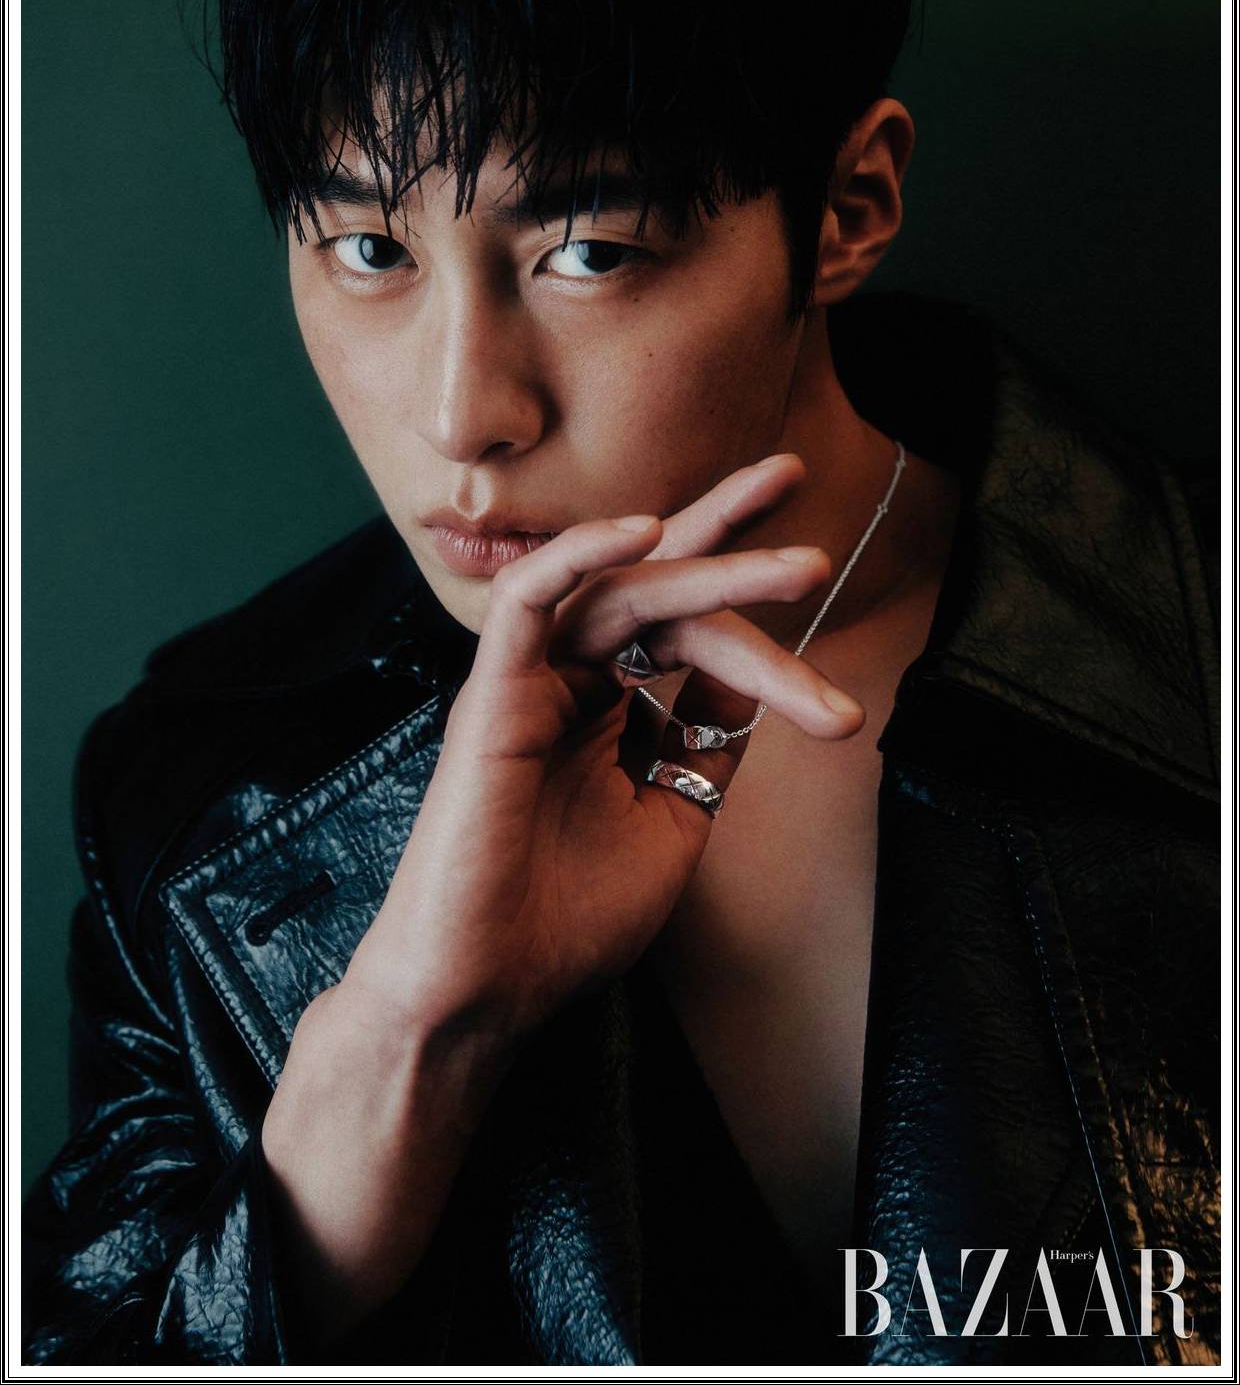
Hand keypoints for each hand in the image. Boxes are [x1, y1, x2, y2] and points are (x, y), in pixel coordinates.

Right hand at [344, 451, 864, 1041]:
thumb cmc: (569, 919)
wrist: (489, 990)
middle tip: (794, 474)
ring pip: (619, 591)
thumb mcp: (670, 820)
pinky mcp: (492, 694)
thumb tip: (750, 675)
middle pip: (653, 584)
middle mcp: (569, 682)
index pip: (681, 629)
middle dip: (727, 531)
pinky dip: (580, 555)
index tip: (822, 617)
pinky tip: (644, 530)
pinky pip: (528, 601)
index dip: (747, 601)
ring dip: (707, 565)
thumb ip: (703, 743)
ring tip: (799, 565)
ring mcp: (529, 683)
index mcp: (605, 709)